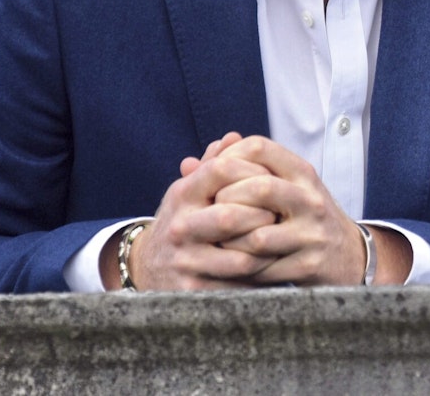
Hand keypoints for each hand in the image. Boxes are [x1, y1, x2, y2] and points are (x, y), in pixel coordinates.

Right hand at [105, 132, 281, 290]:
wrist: (148, 267)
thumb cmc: (184, 220)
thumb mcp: (190, 190)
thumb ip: (213, 164)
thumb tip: (235, 137)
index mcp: (183, 195)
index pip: (222, 170)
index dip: (254, 171)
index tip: (273, 179)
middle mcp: (180, 227)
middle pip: (231, 216)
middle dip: (264, 215)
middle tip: (281, 215)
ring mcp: (186, 261)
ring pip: (241, 257)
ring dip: (267, 249)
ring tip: (280, 241)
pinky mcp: (194, 291)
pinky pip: (239, 285)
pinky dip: (260, 276)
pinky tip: (271, 267)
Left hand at [205, 136, 412, 285]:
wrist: (348, 255)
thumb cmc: (304, 216)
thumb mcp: (285, 187)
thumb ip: (240, 172)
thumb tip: (186, 164)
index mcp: (303, 173)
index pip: (260, 148)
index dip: (228, 158)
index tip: (213, 176)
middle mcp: (311, 199)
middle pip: (258, 188)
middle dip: (226, 202)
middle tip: (212, 214)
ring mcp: (312, 234)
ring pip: (257, 236)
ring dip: (230, 243)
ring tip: (220, 243)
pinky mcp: (309, 265)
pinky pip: (263, 269)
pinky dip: (242, 268)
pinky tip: (235, 264)